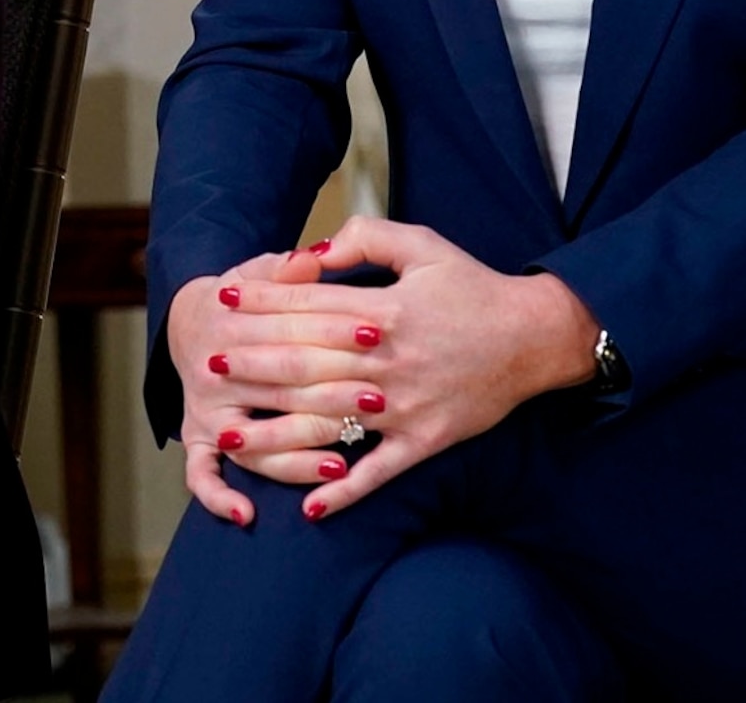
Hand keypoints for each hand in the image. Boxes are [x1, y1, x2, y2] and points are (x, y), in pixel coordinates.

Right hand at [165, 247, 386, 526]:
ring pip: (251, 442)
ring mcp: (203, 409)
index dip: (334, 327)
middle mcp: (210, 370)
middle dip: (332, 394)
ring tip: (340, 462)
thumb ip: (283, 268)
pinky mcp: (198, 437)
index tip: (378, 330)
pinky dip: (217, 496)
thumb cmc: (241, 295)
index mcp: (226, 321)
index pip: (288, 327)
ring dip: (297, 456)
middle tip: (378, 401)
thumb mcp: (255, 269)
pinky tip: (246, 514)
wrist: (188, 320)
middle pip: (278, 387)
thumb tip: (310, 260)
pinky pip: (201, 473)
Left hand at [221, 215, 600, 521]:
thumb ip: (364, 239)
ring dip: (276, 431)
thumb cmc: (471, 287)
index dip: (262, 302)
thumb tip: (308, 253)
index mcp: (385, 311)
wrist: (535, 337)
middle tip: (209, 366)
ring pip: (331, 420)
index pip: (309, 306)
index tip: (223, 300)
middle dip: (254, 365)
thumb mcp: (422, 245)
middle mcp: (390, 361)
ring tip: (230, 436)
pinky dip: (345, 492)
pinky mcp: (426, 440)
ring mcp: (406, 406)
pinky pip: (380, 472)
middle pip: (308, 364)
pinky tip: (308, 507)